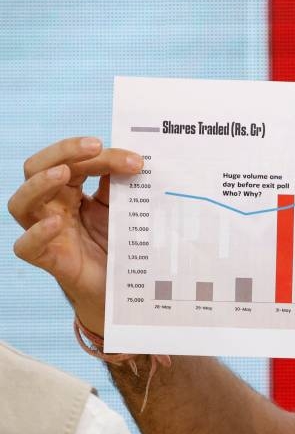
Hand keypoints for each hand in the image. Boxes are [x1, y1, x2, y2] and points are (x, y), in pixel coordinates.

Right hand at [8, 137, 143, 334]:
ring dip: (40, 183)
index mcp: (68, 190)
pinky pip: (26, 246)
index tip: (135, 159)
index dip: (99, 155)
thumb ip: (120, 185)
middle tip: (95, 146)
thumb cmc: (116, 244)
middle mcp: (51, 207)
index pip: (72, 160)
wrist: (122, 287)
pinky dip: (37, 233)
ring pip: (21, 203)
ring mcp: (45, 232)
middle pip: (37, 168)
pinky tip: (56, 224)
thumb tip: (135, 158)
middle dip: (63, 152)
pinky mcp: (48, 259)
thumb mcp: (120, 210)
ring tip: (65, 173)